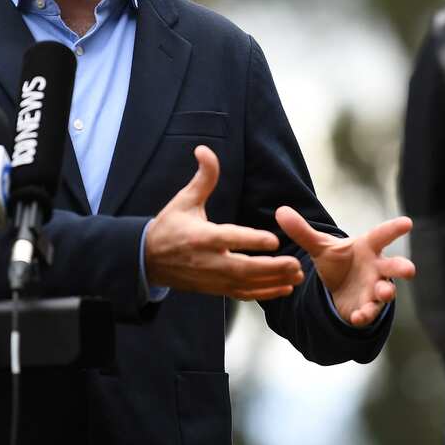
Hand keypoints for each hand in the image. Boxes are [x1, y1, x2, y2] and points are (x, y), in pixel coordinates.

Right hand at [145, 145, 304, 299]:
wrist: (147, 260)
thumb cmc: (169, 227)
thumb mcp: (185, 200)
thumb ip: (203, 177)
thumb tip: (204, 149)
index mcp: (202, 236)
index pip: (230, 239)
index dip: (252, 241)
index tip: (274, 240)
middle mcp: (208, 261)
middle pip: (243, 268)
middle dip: (271, 268)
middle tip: (295, 263)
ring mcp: (212, 279)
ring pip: (246, 284)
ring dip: (273, 282)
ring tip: (297, 275)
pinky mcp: (214, 290)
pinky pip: (242, 295)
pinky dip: (263, 294)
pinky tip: (283, 288)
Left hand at [274, 207, 414, 326]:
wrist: (335, 289)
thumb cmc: (337, 262)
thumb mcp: (319, 247)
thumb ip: (302, 231)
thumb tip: (280, 211)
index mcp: (368, 248)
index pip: (382, 236)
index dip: (394, 229)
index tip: (407, 222)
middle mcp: (377, 268)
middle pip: (395, 266)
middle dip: (403, 267)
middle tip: (409, 269)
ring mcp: (375, 289)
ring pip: (387, 291)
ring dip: (386, 292)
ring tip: (383, 292)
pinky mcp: (368, 308)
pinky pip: (370, 312)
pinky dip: (366, 315)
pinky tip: (357, 316)